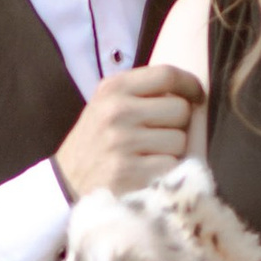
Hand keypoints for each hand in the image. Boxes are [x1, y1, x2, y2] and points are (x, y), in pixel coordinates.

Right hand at [55, 63, 199, 200]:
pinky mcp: (129, 172)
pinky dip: (165, 173)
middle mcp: (117, 112)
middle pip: (180, 110)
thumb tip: (188, 89)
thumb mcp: (106, 106)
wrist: (64, 185)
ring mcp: (122, 142)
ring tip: (148, 157)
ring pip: (180, 140)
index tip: (195, 96)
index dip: (190, 85)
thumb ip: (140, 93)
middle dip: (177, 126)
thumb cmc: (95, 144)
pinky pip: (171, 166)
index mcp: (112, 89)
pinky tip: (146, 174)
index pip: (167, 74)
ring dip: (171, 152)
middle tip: (158, 137)